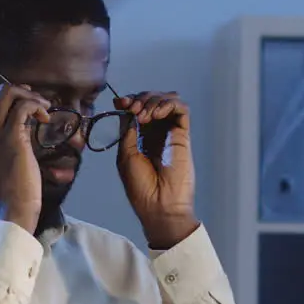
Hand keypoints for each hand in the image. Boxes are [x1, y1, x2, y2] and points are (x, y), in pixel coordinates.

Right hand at [0, 83, 50, 232]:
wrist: (14, 206)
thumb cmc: (9, 186)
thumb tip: (17, 114)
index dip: (2, 96)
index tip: (21, 103)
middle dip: (15, 90)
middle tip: (32, 101)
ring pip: (7, 92)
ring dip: (29, 95)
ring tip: (42, 107)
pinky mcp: (11, 136)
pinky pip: (23, 106)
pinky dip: (37, 106)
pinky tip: (45, 117)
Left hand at [115, 91, 200, 248]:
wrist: (159, 205)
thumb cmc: (140, 187)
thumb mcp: (125, 155)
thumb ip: (128, 130)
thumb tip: (129, 110)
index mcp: (140, 137)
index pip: (137, 108)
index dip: (130, 100)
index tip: (120, 102)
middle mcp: (157, 131)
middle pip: (152, 100)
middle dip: (140, 98)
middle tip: (133, 109)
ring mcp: (171, 132)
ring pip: (167, 100)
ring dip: (153, 100)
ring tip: (144, 115)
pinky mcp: (183, 135)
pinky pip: (181, 110)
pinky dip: (168, 104)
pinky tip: (155, 114)